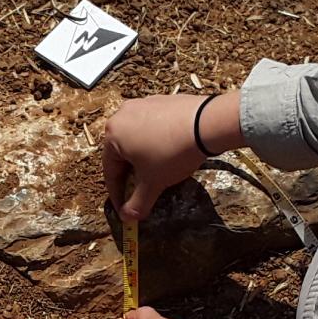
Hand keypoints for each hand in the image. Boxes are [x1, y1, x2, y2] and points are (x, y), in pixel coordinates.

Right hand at [103, 90, 243, 220]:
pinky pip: (153, 126)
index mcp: (112, 134)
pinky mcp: (162, 100)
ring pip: (137, 138)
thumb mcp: (153, 183)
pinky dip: (156, 141)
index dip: (117, 194)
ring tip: (157, 171)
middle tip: (141, 190)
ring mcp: (143, 104)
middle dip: (131, 174)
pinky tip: (169, 151)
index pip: (110, 171)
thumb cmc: (171, 153)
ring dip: (143, 157)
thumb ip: (137, 203)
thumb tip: (127, 218)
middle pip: (122, 153)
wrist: (207, 123)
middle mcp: (123, 115)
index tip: (124, 207)